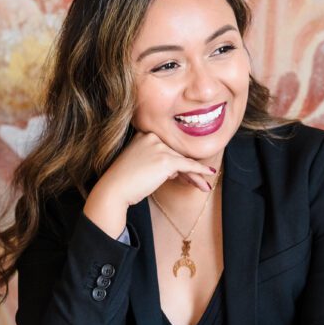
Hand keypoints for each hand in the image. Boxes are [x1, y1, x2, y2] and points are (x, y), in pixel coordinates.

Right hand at [83, 132, 215, 237]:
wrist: (114, 190)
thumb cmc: (124, 181)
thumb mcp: (140, 165)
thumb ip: (157, 162)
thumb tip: (176, 172)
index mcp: (144, 134)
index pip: (167, 148)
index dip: (177, 164)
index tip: (185, 176)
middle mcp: (152, 137)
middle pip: (176, 154)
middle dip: (187, 171)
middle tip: (198, 183)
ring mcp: (159, 147)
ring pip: (182, 162)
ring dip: (194, 176)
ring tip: (204, 186)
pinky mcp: (165, 160)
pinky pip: (187, 166)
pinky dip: (199, 171)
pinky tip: (209, 173)